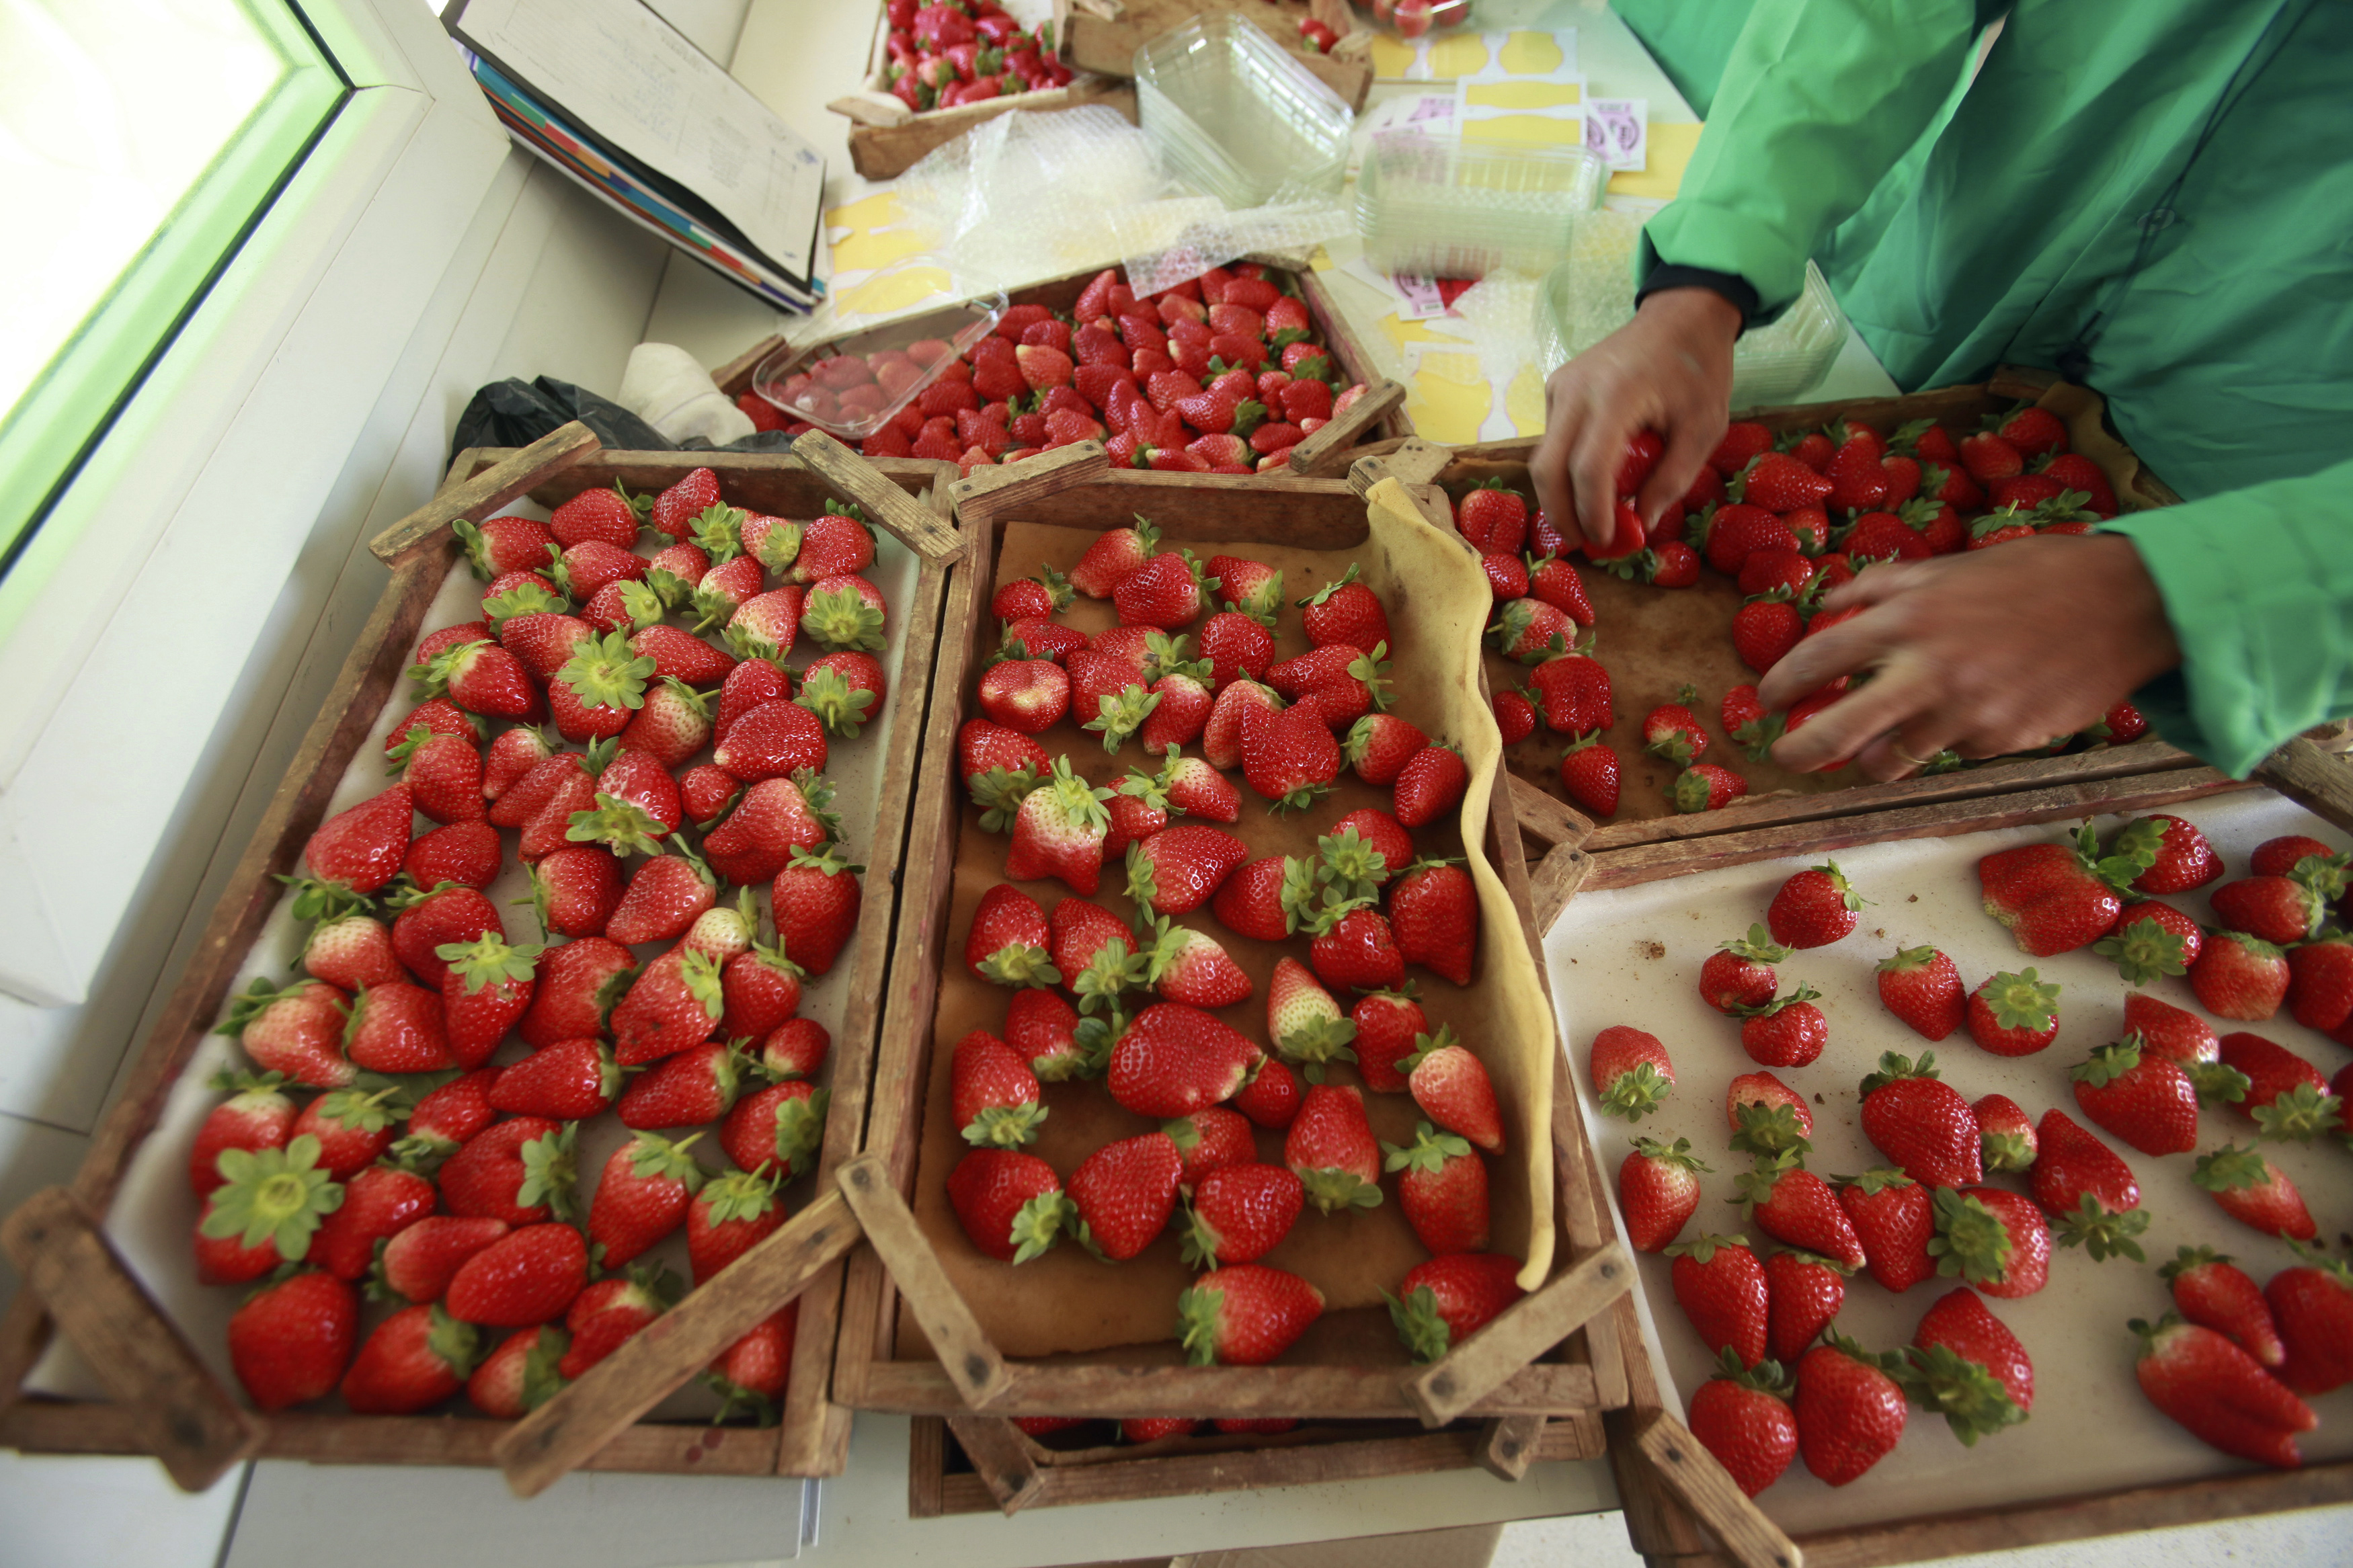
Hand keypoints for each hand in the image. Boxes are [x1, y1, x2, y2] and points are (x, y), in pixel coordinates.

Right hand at [1529, 287, 1740, 552]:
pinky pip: (1552, 441)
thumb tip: (1642, 523)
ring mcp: (1561, 387)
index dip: (1593, 512)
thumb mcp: (1704, 429)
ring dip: (1561, 495)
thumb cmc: (1698, 370)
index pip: (1588, 468)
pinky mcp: (1557, 388)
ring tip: (1590, 520)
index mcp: (1616, 395)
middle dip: (1562, 513)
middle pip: (1548, 468)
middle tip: (1585, 543)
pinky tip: (1592, 483)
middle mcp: (1576, 389)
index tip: (1608, 540)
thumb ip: (1673, 479)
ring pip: (1544, 457)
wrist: (1680, 315)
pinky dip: (1566, 470)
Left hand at [1757, 534, 2181, 779]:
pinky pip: (1954, 751)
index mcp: (1909, 619)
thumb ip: (1884, 586)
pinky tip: (1975, 708)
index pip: (1819, 659)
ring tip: (1877, 742)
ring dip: (1875, 754)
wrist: (2126, 604)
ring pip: (1892, 759)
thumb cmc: (2034, 575)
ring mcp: (1967, 714)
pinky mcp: (2002, 741)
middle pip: (1838, 732)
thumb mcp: (1951, 567)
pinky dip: (1949, 737)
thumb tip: (1830, 603)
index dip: (1781, 684)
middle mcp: (1929, 671)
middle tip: (1783, 755)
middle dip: (1800, 750)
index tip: (1764, 699)